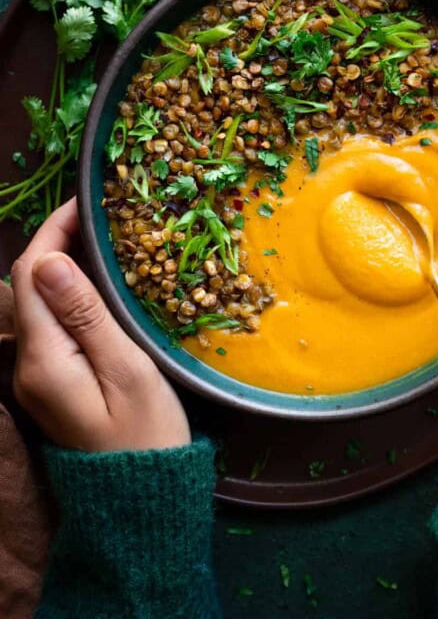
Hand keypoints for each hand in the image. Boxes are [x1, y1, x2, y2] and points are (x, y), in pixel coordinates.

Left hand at [11, 198, 190, 451]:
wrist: (140, 498)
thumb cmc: (147, 434)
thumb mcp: (127, 371)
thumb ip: (86, 317)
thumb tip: (48, 262)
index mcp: (43, 359)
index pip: (31, 275)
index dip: (53, 231)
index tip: (86, 203)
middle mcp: (27, 364)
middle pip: (28, 285)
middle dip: (56, 241)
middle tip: (100, 217)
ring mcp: (36, 375)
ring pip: (38, 303)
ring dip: (63, 264)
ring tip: (103, 239)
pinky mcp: (51, 381)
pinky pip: (50, 323)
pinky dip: (69, 293)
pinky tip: (99, 284)